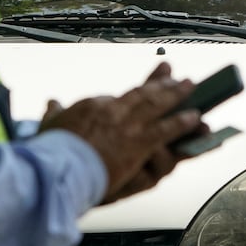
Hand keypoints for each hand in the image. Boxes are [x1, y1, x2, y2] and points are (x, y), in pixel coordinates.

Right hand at [40, 62, 204, 203]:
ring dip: (176, 97)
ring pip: (158, 107)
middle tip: (177, 77)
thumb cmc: (51, 150)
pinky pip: (165, 131)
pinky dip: (181, 123)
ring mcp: (128, 128)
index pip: (125, 95)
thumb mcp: (50, 125)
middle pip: (144, 94)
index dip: (140, 87)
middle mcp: (115, 111)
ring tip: (190, 89)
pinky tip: (194, 118)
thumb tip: (51, 103)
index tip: (149, 82)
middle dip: (162, 84)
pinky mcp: (137, 146)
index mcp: (96, 107)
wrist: (57, 168)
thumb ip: (54, 113)